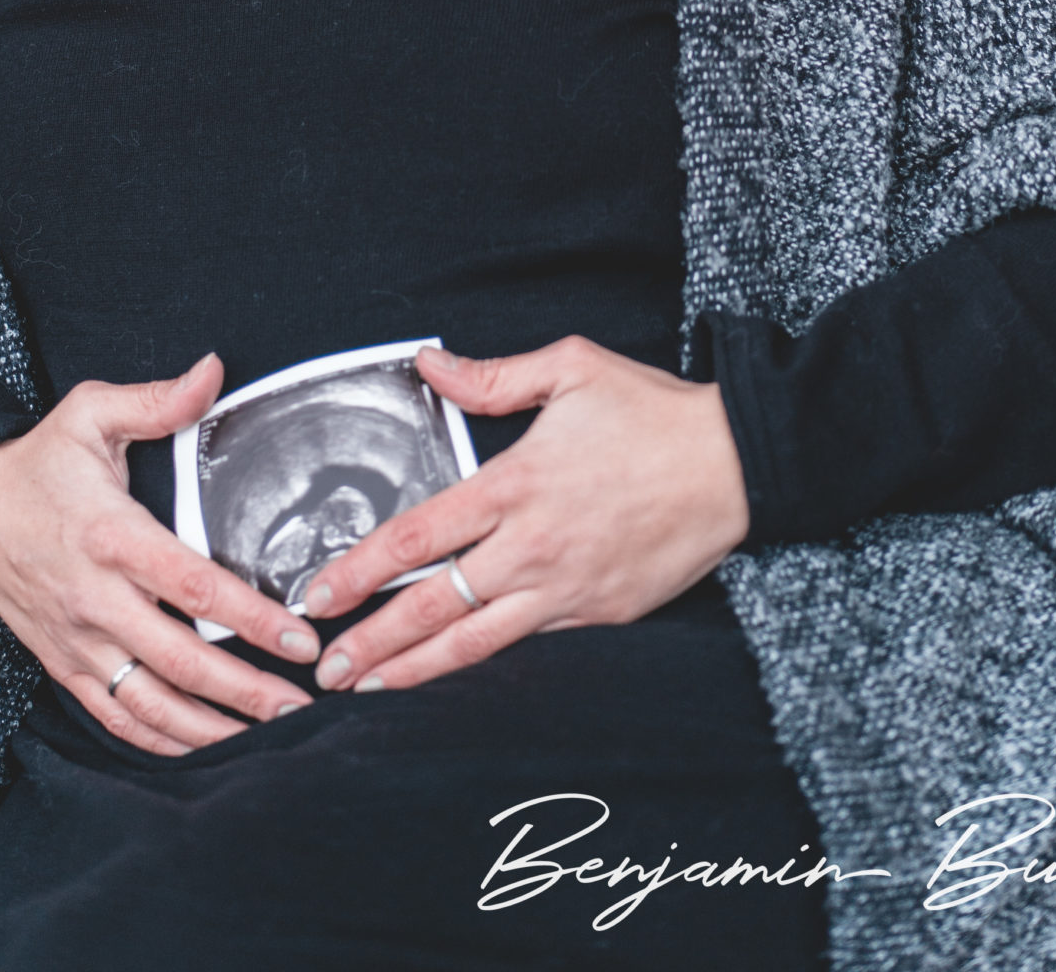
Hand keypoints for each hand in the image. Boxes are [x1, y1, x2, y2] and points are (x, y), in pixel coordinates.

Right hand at [0, 354, 321, 756]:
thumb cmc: (38, 461)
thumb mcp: (90, 413)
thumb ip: (157, 400)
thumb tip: (215, 370)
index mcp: (110, 535)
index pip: (192, 585)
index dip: (249, 617)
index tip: (298, 637)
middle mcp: (94, 598)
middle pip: (180, 660)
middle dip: (246, 690)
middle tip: (303, 705)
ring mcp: (77, 640)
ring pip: (151, 703)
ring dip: (212, 729)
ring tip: (270, 738)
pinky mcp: (63, 665)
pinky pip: (116, 716)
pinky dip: (161, 742)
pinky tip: (205, 749)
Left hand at [300, 338, 748, 695]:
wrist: (737, 463)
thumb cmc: (653, 410)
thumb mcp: (572, 367)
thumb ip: (492, 376)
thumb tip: (428, 365)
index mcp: (516, 484)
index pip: (417, 538)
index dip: (359, 572)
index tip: (318, 593)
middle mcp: (532, 547)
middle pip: (433, 607)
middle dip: (371, 642)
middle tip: (323, 667)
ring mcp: (567, 590)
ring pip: (475, 643)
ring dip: (415, 670)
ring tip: (367, 689)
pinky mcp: (600, 615)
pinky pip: (528, 645)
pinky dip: (483, 664)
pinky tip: (452, 674)